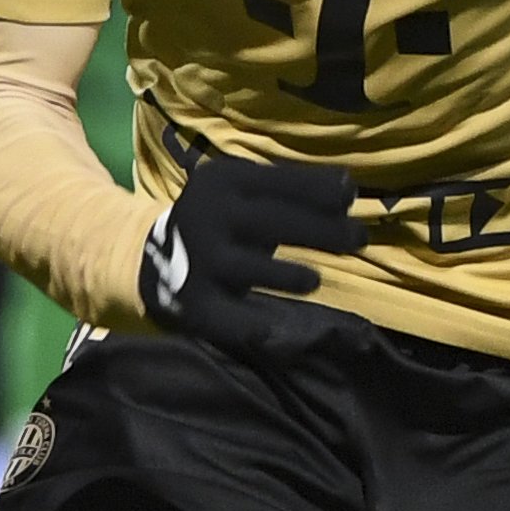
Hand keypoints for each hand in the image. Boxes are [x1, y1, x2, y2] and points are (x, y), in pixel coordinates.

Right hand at [137, 156, 361, 354]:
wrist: (149, 259)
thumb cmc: (221, 220)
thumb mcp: (244, 192)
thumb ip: (292, 189)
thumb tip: (349, 190)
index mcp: (222, 181)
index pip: (279, 182)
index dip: (319, 189)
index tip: (352, 196)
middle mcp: (207, 216)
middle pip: (274, 222)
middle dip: (323, 230)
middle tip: (360, 238)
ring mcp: (199, 261)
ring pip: (252, 270)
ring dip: (289, 276)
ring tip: (313, 281)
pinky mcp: (195, 303)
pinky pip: (234, 319)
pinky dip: (261, 326)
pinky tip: (284, 330)